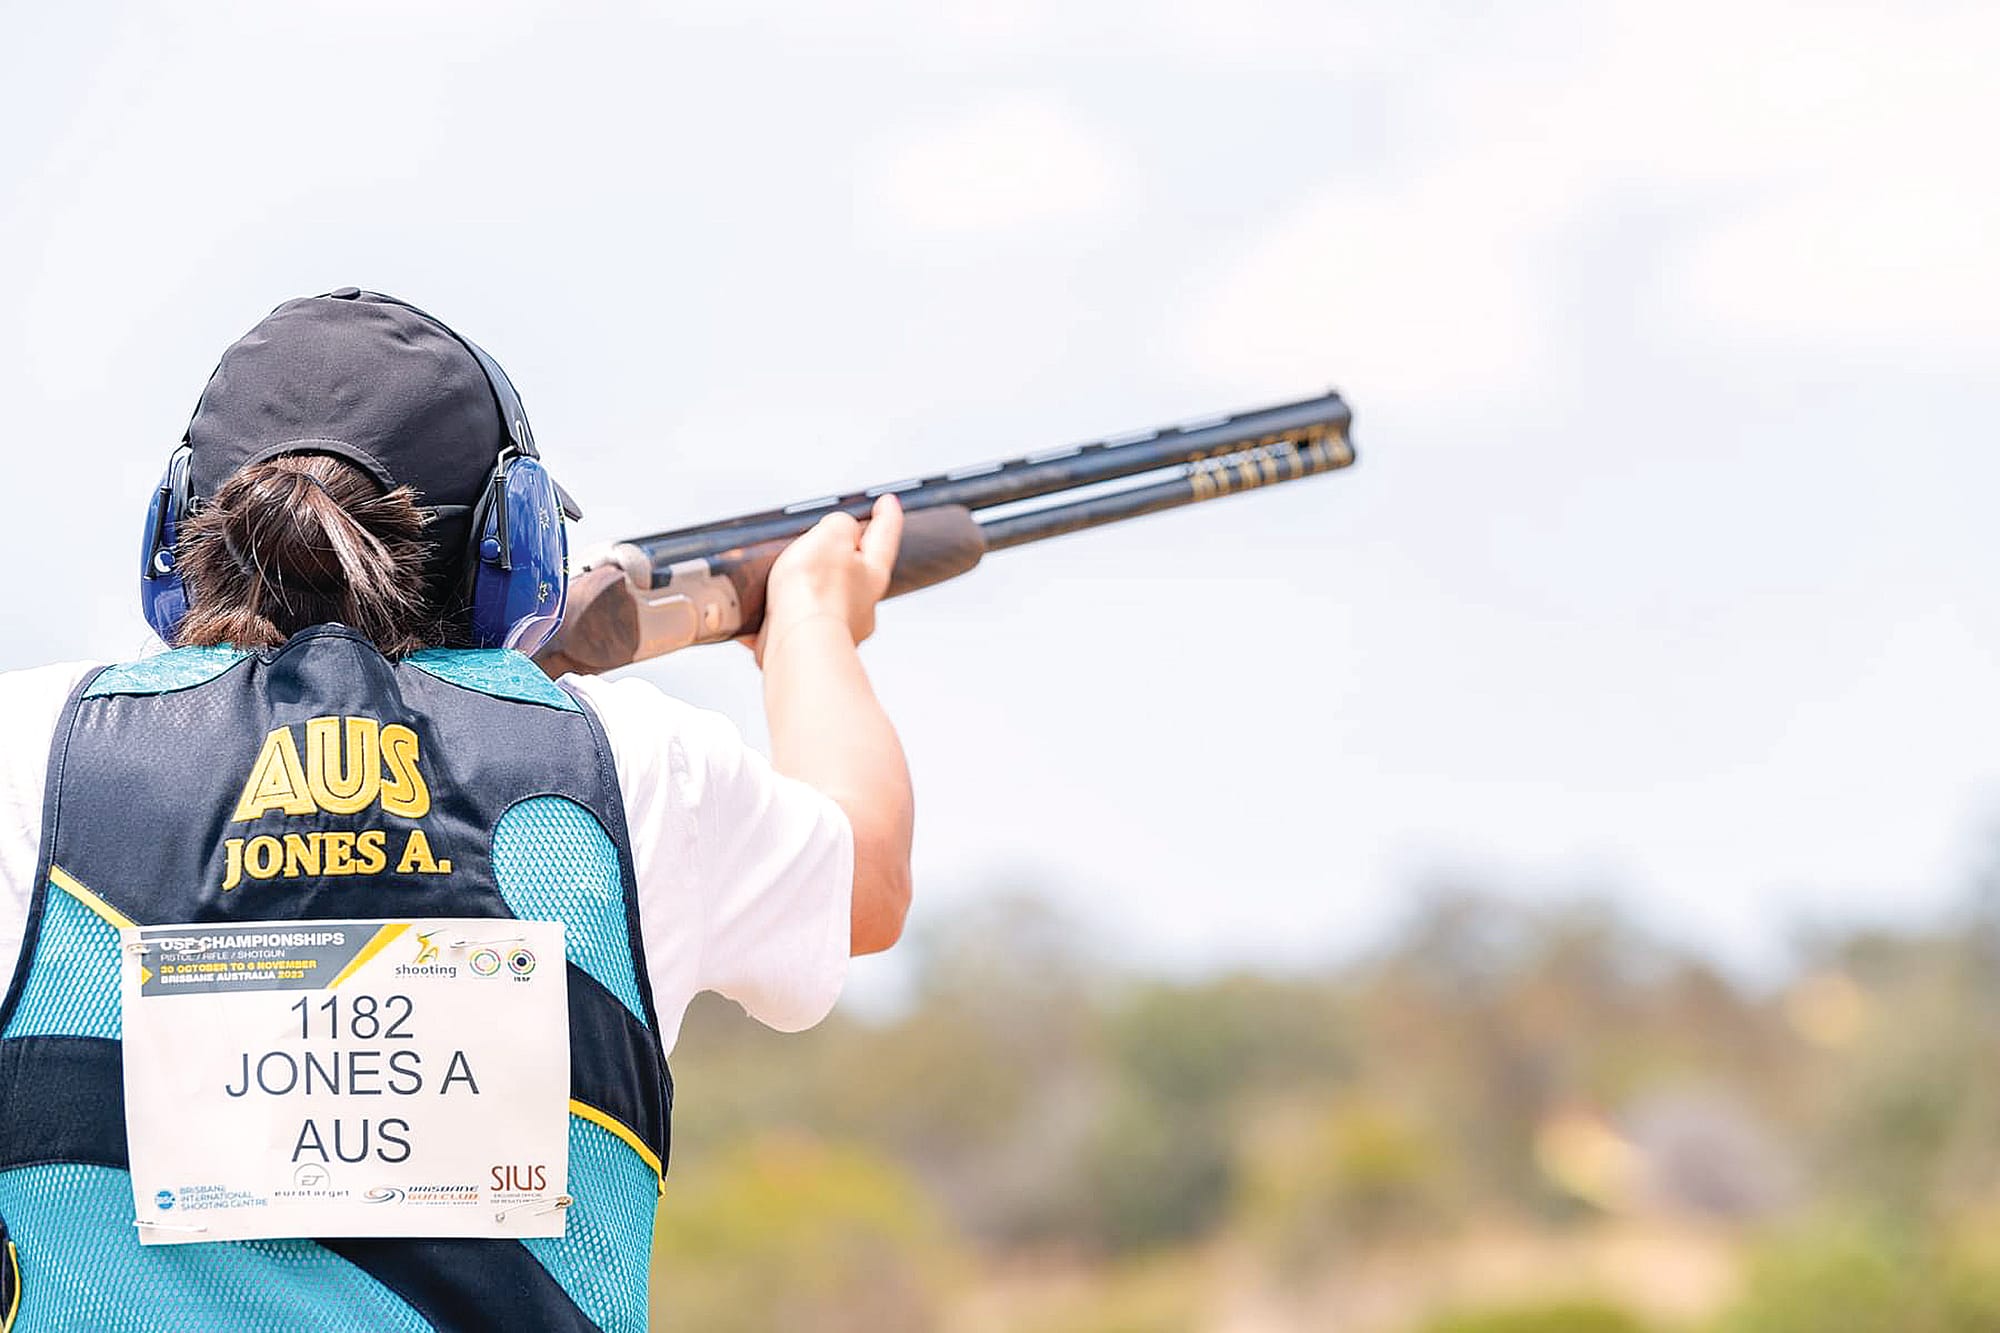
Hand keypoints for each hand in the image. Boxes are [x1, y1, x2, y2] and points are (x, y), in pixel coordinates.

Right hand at [742, 493, 903, 666]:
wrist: (796, 643)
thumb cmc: (815, 594)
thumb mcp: (832, 534)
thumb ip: (840, 525)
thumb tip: (839, 532)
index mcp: (874, 574)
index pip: (886, 535)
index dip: (887, 515)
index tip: (888, 502)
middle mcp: (861, 604)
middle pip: (856, 571)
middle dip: (843, 554)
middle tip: (830, 539)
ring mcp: (837, 627)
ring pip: (824, 598)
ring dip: (808, 586)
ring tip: (785, 576)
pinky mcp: (809, 644)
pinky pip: (795, 621)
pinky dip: (781, 612)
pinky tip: (765, 607)